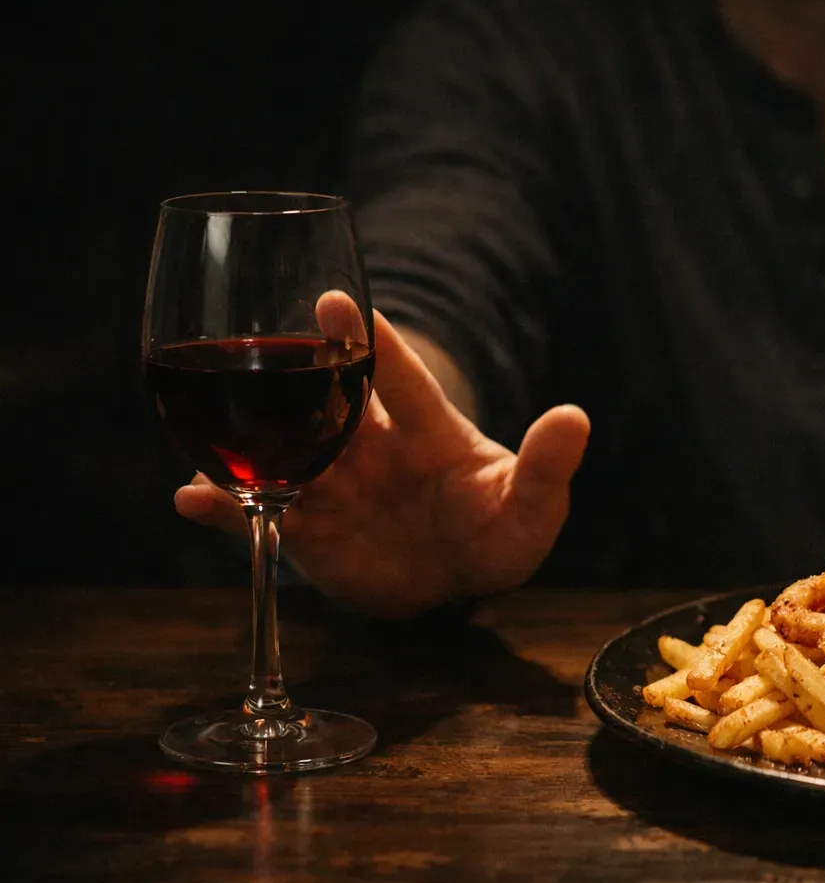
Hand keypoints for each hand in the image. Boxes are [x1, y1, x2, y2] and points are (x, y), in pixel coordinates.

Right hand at [175, 309, 589, 617]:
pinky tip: (190, 498)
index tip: (340, 302)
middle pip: (324, 400)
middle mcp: (370, 446)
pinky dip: (222, 508)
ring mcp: (333, 485)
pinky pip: (256, 515)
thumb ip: (547, 465)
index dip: (369, 341)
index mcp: (427, 430)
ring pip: (280, 451)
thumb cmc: (498, 528)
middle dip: (294, 370)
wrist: (456, 580)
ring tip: (207, 413)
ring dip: (247, 437)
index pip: (396, 376)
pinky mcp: (306, 531)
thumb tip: (575, 417)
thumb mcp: (531, 505)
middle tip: (255, 340)